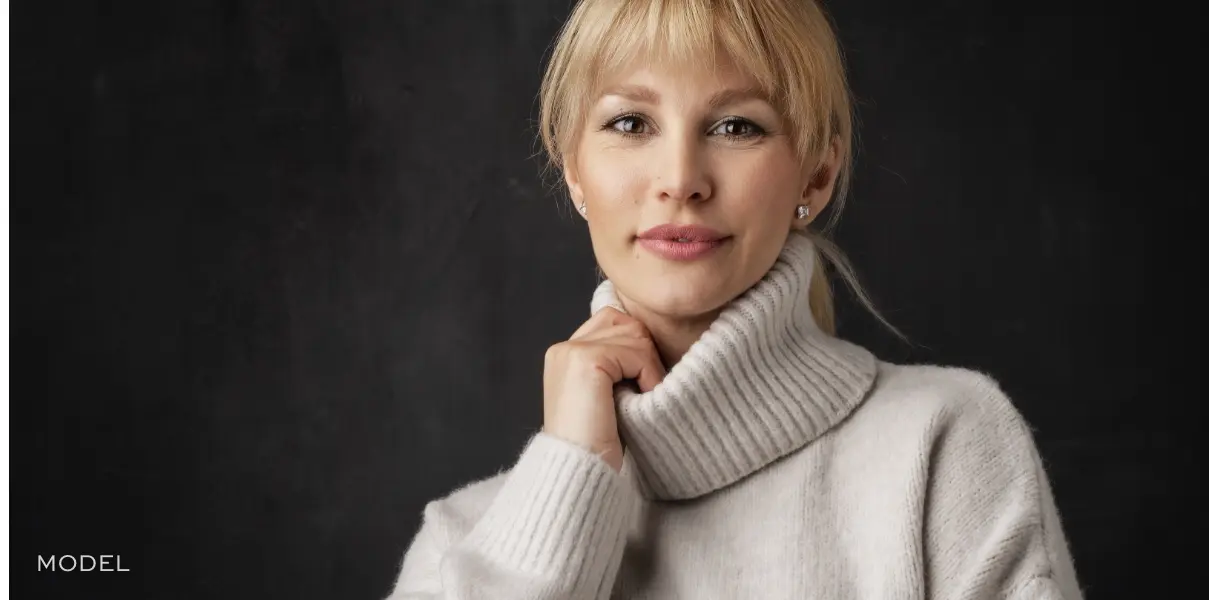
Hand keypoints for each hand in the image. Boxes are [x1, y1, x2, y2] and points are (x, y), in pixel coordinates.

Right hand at [542, 307, 666, 471]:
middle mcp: (563, 348)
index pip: (613, 319)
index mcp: (564, 354)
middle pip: (627, 322)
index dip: (636, 347)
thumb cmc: (600, 447)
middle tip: (647, 390)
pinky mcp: (586, 360)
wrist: (580, 475)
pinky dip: (649, 376)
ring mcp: (571, 352)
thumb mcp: (606, 398)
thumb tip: (650, 340)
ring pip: (635, 334)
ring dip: (650, 367)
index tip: (643, 381)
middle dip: (645, 354)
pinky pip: (637, 352)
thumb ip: (616, 367)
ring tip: (644, 398)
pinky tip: (642, 400)